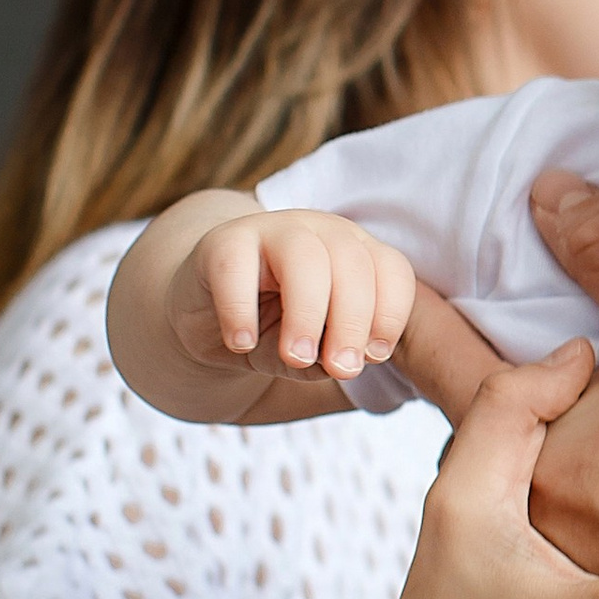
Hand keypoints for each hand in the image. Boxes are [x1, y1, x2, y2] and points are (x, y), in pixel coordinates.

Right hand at [175, 206, 417, 384]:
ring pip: (304, 257)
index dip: (391, 314)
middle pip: (352, 264)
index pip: (391, 270)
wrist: (207, 320)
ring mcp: (273, 229)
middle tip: (342, 369)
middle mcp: (322, 232)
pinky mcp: (223, 242)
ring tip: (297, 357)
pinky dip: (241, 309)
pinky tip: (242, 344)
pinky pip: (237, 268)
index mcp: (357, 254)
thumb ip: (331, 360)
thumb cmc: (273, 334)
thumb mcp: (312, 355)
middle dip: (352, 321)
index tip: (375, 357)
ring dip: (307, 313)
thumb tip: (344, 364)